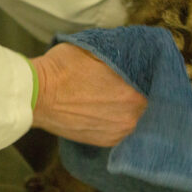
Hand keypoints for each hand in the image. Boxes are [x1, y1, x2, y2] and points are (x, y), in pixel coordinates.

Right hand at [30, 43, 146, 146]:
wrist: (35, 96)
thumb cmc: (63, 68)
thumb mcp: (96, 49)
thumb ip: (122, 56)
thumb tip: (137, 54)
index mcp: (132, 94)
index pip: (156, 86)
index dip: (153, 79)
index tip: (150, 72)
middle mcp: (130, 118)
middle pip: (149, 105)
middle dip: (144, 94)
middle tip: (136, 84)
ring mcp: (118, 133)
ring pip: (138, 119)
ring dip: (134, 110)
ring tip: (123, 99)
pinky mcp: (105, 142)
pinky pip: (123, 129)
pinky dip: (121, 120)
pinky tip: (113, 111)